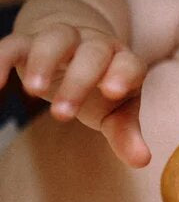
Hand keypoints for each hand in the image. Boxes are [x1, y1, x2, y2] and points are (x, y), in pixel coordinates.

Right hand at [0, 23, 149, 166]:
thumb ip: (126, 135)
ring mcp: (63, 39)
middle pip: (92, 54)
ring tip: (32, 92)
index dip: (123, 74)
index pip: (129, 64)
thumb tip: (142, 162)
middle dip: (79, 81)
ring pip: (55, 39)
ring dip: (43, 62)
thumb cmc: (102, 89)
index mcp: (123, 62)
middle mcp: (96, 45)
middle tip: (62, 115)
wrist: (76, 50)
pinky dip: (1, 60)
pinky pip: (13, 43)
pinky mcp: (29, 41)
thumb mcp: (116, 113)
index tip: (111, 93)